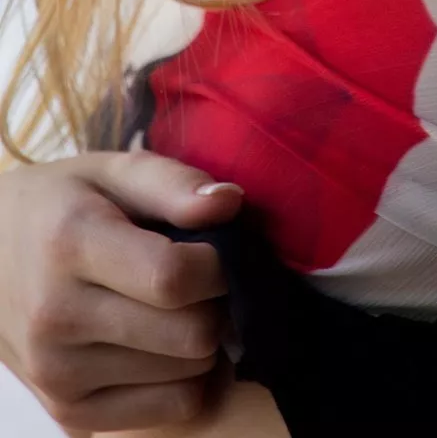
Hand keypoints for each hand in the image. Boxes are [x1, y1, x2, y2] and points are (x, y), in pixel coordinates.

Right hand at [0, 149, 243, 432]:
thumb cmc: (61, 207)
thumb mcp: (110, 172)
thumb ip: (172, 183)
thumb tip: (230, 203)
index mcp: (69, 245)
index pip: (172, 278)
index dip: (218, 265)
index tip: (217, 248)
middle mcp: (57, 318)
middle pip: (190, 334)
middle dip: (218, 303)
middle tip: (204, 279)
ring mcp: (59, 376)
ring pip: (190, 375)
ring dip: (204, 340)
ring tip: (179, 306)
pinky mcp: (70, 414)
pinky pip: (173, 412)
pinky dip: (189, 379)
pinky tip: (169, 344)